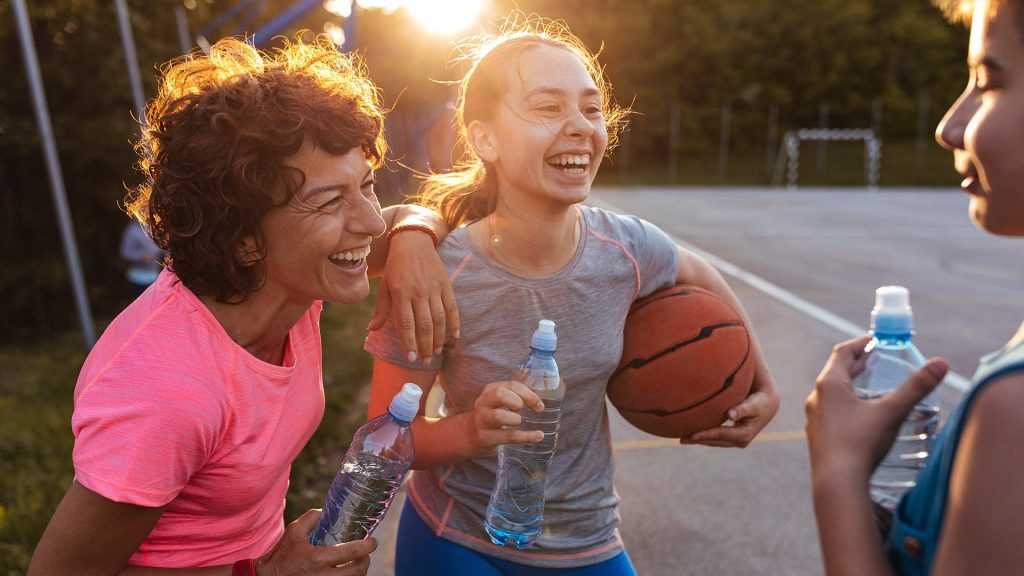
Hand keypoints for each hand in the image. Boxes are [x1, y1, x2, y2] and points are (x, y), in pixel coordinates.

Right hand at [256, 509, 376, 574]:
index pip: (351, 552)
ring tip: (356, 563)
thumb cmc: (282, 555)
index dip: (367, 546)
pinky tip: (346, 572)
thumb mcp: (294, 531)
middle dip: (366, 561)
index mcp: (317, 558)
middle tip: (365, 554)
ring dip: (358, 572)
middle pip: (357, 571)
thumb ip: (311, 518)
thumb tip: (326, 510)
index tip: (373, 541)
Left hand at [368, 231, 458, 364]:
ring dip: (440, 339)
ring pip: (440, 319)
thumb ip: (382, 310)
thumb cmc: (396, 266)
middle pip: (425, 324)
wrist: (414, 241)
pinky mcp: (446, 285)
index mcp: (401, 293)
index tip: (411, 358)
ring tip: (437, 353)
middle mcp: (419, 292)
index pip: (407, 323)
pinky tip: (454, 338)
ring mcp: (434, 289)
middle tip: (426, 361)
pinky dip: (455, 324)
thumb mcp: (386, 286)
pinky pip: (452, 308)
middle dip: (426, 346)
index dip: (409, 342)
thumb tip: (371, 329)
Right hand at [466, 381, 545, 455]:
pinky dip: (526, 437)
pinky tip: (538, 436)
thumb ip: (516, 395)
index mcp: (490, 390)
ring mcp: (482, 421)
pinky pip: (508, 437)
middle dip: (517, 401)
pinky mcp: (486, 438)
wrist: (470, 435)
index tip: (539, 406)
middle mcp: (483, 403)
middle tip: (522, 410)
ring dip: (515, 419)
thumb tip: (542, 396)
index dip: (529, 394)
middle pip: (500, 394)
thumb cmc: (492, 414)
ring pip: (498, 416)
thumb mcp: (499, 401)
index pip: (512, 385)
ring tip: (520, 422)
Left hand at [684, 369, 781, 447]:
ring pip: (714, 442)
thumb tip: (731, 415)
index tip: (692, 434)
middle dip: (699, 440)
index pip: (720, 435)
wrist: (767, 405)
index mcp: (744, 435)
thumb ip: (743, 408)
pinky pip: (716, 438)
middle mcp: (740, 441)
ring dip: (699, 440)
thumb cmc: (759, 402)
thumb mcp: (753, 404)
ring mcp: (736, 441)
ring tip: (683, 439)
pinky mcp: (733, 438)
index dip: (706, 434)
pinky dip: (705, 437)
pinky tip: (692, 434)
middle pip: (715, 441)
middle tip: (681, 439)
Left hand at [804, 336, 947, 482]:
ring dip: (852, 386)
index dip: (860, 344)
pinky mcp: (818, 437)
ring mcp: (814, 419)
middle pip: (837, 372)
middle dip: (858, 364)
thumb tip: (941, 363)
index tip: (876, 341)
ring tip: (871, 387)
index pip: (842, 353)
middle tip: (877, 360)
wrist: (837, 484)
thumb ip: (917, 387)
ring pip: (833, 394)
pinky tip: (862, 418)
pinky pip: (832, 412)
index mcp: (829, 384)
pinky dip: (847, 406)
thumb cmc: (861, 443)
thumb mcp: (892, 411)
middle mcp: (817, 398)